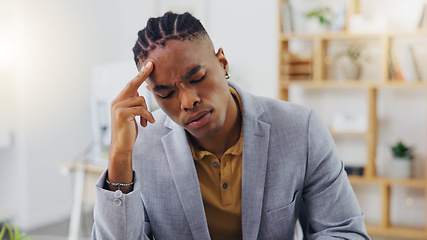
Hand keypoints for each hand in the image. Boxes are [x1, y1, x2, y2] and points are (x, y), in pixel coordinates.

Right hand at [107, 61, 154, 191]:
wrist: (122, 146)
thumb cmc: (129, 131)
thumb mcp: (132, 115)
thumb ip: (133, 104)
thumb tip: (138, 93)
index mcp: (119, 100)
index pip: (131, 84)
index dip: (140, 74)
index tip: (148, 65)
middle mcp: (116, 101)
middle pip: (133, 85)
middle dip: (143, 74)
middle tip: (151, 65)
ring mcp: (118, 106)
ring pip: (140, 100)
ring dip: (147, 112)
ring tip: (146, 122)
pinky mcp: (122, 113)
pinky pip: (141, 109)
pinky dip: (147, 116)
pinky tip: (147, 124)